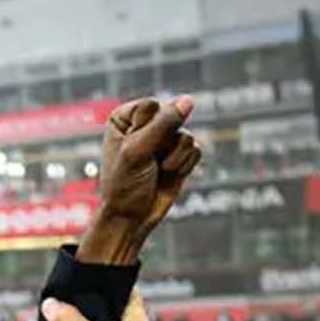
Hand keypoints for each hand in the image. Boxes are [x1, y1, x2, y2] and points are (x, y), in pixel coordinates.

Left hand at [83, 95, 201, 261]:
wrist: (131, 219)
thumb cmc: (124, 185)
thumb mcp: (138, 150)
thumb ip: (164, 123)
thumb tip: (188, 101)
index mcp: (125, 118)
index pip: (151, 106)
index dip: (146, 129)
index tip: (132, 149)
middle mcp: (145, 125)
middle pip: (173, 118)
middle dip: (164, 143)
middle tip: (147, 162)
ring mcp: (164, 140)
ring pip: (186, 135)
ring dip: (174, 157)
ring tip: (158, 170)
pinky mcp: (179, 155)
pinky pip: (196, 149)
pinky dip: (184, 165)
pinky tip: (169, 174)